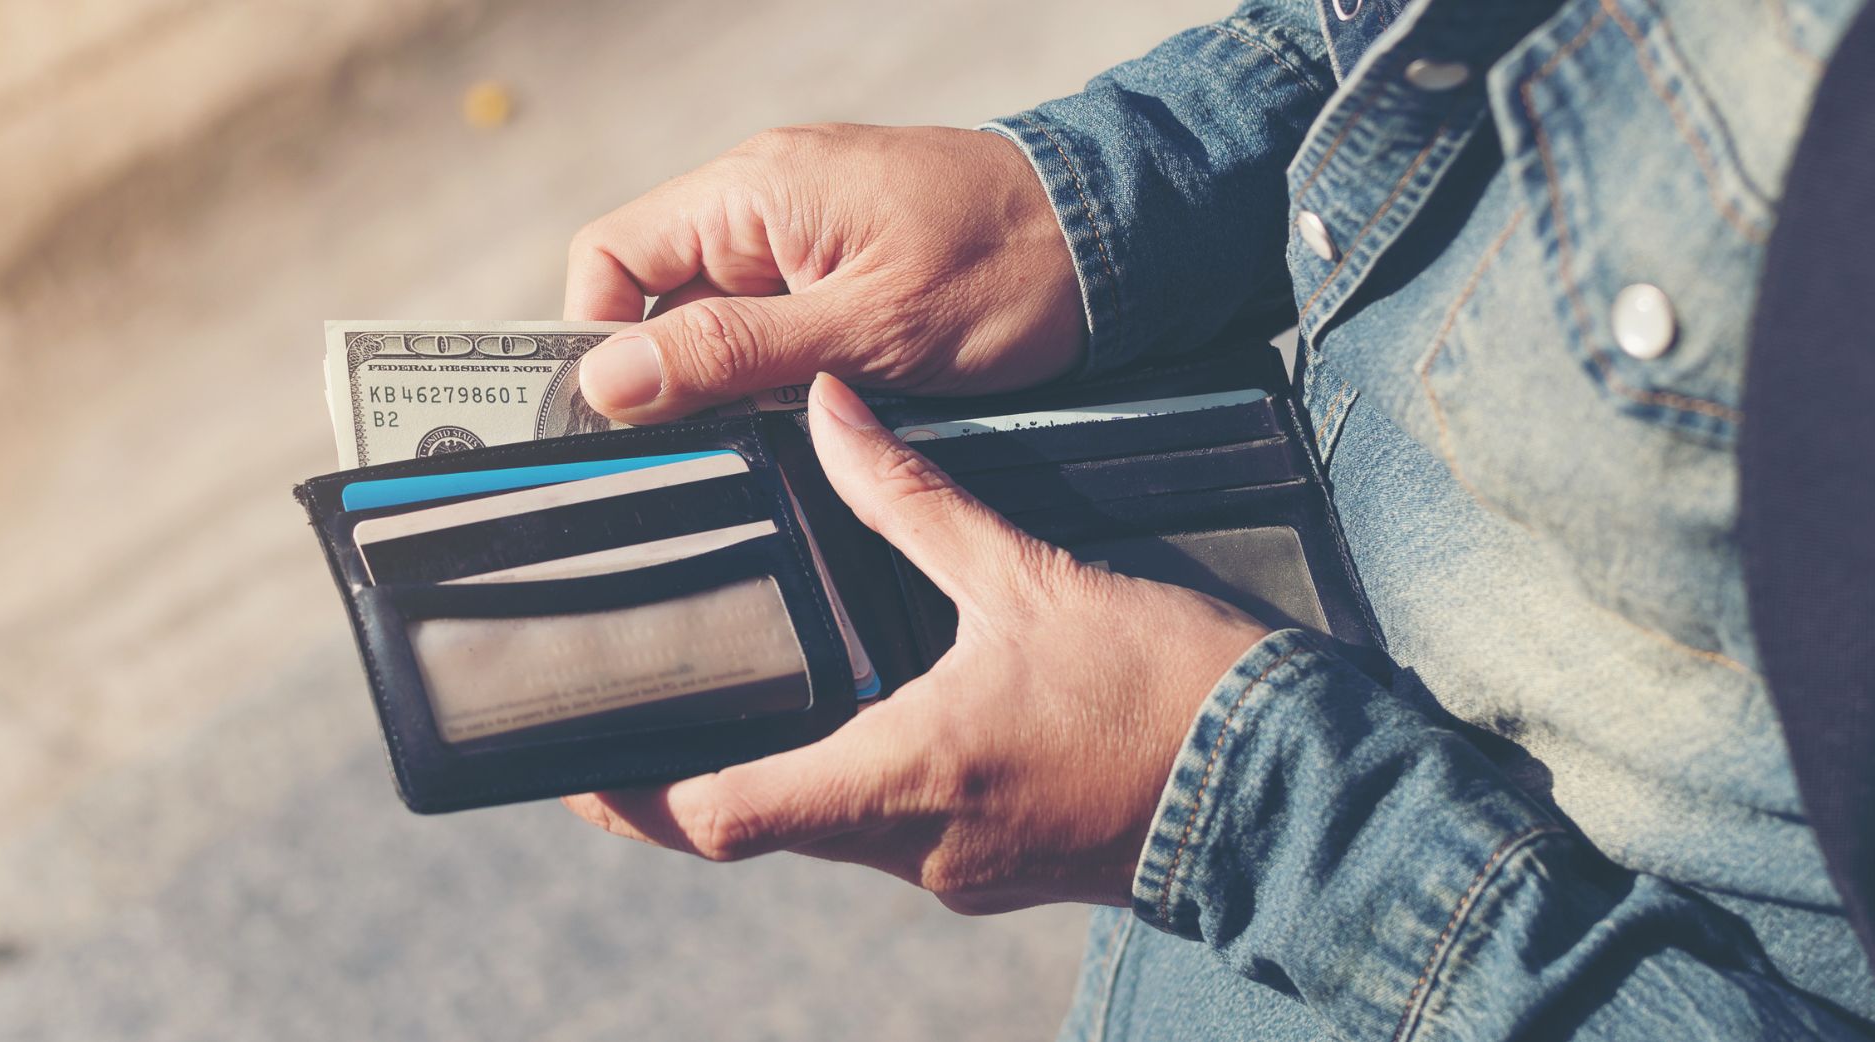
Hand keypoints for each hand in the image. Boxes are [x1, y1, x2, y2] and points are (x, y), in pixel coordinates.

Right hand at [563, 124, 1084, 423]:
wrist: (1116, 243)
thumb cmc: (1009, 268)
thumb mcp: (863, 329)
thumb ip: (731, 355)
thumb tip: (609, 381)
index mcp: (751, 191)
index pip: (609, 258)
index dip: (597, 341)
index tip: (623, 418)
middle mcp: (761, 201)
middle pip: (653, 296)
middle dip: (671, 374)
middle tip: (715, 437)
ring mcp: (800, 231)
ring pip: (711, 320)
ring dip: (731, 380)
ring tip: (783, 419)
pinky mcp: (838, 264)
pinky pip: (769, 322)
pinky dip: (778, 372)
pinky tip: (816, 404)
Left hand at [563, 376, 1272, 912]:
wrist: (1286, 784)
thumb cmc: (1165, 691)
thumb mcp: (1026, 576)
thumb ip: (910, 498)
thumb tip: (830, 415)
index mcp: (903, 775)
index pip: (724, 818)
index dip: (641, 799)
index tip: (588, 766)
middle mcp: (917, 847)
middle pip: (762, 835)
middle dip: (696, 788)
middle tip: (637, 735)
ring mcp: (963, 872)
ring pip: (835, 838)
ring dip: (786, 787)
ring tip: (742, 716)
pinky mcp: (1006, 871)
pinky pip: (903, 840)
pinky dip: (863, 793)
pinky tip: (868, 732)